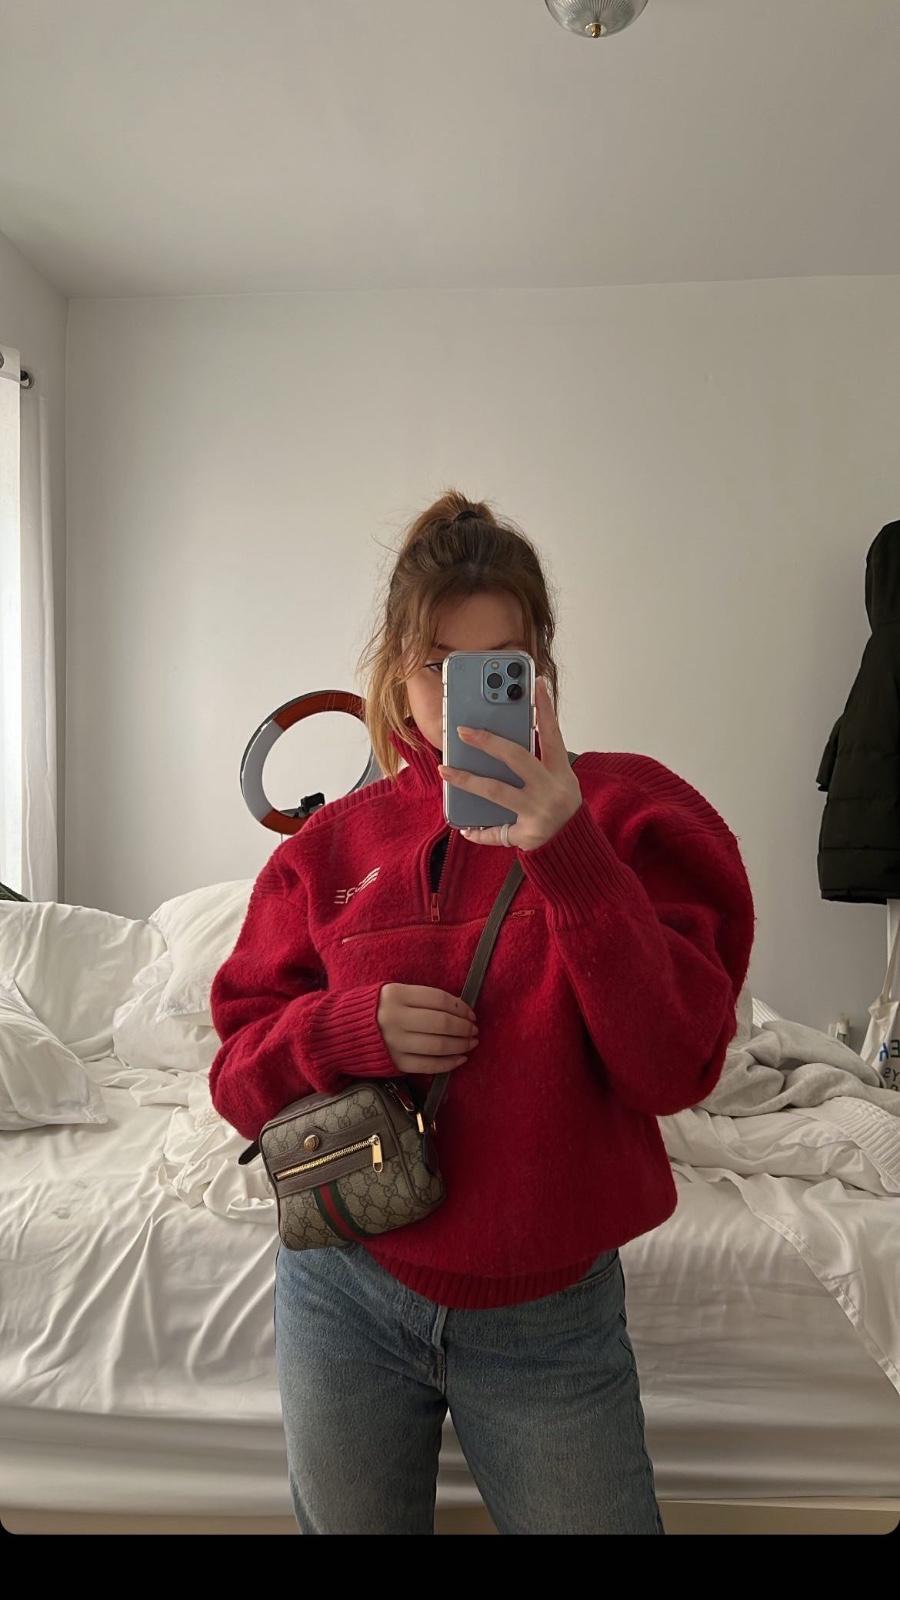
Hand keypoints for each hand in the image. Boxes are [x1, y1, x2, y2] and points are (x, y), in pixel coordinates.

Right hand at [376, 983, 478, 1075]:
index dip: (460, 1007)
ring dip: (460, 1045)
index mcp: (396, 995)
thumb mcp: (389, 993)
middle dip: (464, 1027)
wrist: (337, 1032)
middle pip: (441, 1023)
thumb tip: (456, 1009)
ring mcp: (395, 1043)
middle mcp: (396, 1018)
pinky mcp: (395, 1063)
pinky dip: (448, 1063)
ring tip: (471, 1043)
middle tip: (474, 1029)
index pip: (438, 999)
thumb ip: (418, 999)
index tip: (470, 1013)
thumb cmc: (369, 1010)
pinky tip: (460, 1058)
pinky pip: (428, 1065)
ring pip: (438, 1046)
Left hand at [438, 677, 581, 850]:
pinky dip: (479, 831)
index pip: (552, 734)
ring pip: (495, 791)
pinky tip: (465, 827)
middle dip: (488, 742)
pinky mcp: (527, 833)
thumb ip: (535, 761)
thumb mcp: (558, 781)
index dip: (545, 708)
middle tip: (463, 730)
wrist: (574, 847)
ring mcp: (539, 811)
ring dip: (467, 780)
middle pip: (517, 757)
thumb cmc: (560, 807)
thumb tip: (502, 740)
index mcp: (561, 771)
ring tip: (446, 769)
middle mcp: (551, 788)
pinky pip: (496, 831)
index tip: (536, 683)